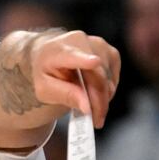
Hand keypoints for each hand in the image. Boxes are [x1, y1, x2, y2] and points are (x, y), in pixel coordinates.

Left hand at [0, 29, 120, 128]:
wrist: (48, 56)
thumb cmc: (45, 72)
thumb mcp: (45, 89)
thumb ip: (65, 95)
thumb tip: (87, 106)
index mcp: (57, 50)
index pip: (72, 54)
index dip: (85, 59)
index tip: (94, 62)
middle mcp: (79, 41)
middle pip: (97, 75)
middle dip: (98, 100)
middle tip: (95, 119)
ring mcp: (96, 44)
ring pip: (108, 77)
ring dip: (103, 97)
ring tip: (92, 107)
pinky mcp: (109, 51)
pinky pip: (113, 76)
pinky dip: (108, 89)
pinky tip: (95, 93)